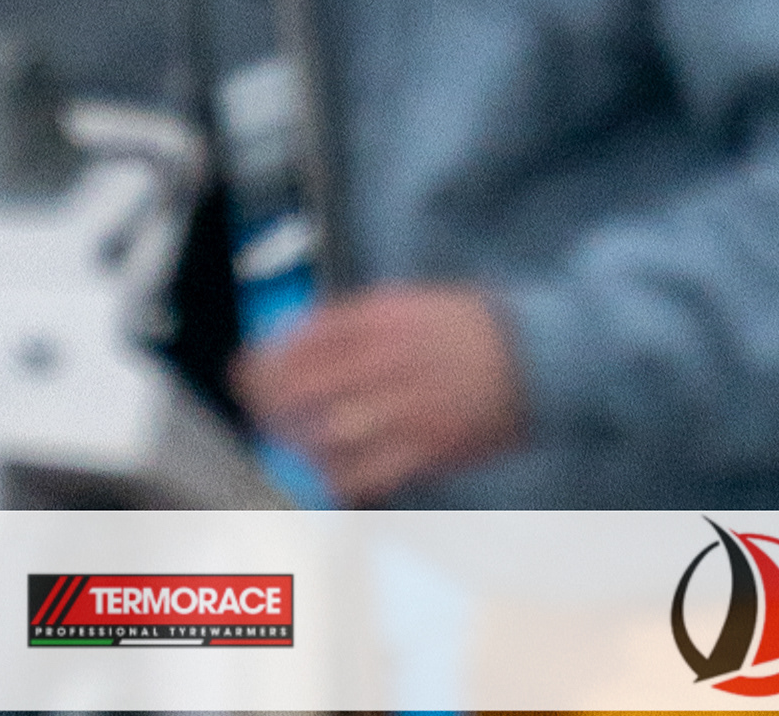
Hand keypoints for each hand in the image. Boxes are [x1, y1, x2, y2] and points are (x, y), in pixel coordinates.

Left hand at [237, 286, 525, 502]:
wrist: (534, 356)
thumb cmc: (467, 326)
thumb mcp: (407, 300)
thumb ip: (356, 318)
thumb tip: (304, 336)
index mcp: (380, 320)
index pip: (303, 341)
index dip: (265, 360)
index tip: (244, 370)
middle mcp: (386, 362)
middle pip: (305, 386)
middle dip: (267, 401)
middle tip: (254, 408)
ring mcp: (404, 409)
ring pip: (328, 433)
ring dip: (296, 440)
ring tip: (282, 441)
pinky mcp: (426, 449)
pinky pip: (368, 473)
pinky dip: (339, 478)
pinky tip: (324, 476)